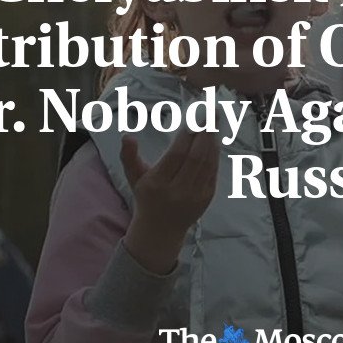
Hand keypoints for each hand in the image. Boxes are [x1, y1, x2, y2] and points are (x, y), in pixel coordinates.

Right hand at [122, 130, 219, 274]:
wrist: (161, 229)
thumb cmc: (146, 196)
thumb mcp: (133, 177)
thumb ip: (129, 156)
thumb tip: (127, 136)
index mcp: (158, 184)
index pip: (176, 155)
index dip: (187, 136)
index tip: (194, 118)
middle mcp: (178, 191)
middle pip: (195, 157)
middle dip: (205, 133)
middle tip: (210, 113)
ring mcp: (195, 196)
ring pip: (207, 163)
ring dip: (213, 141)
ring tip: (215, 121)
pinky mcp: (207, 198)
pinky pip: (213, 172)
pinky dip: (215, 154)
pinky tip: (215, 140)